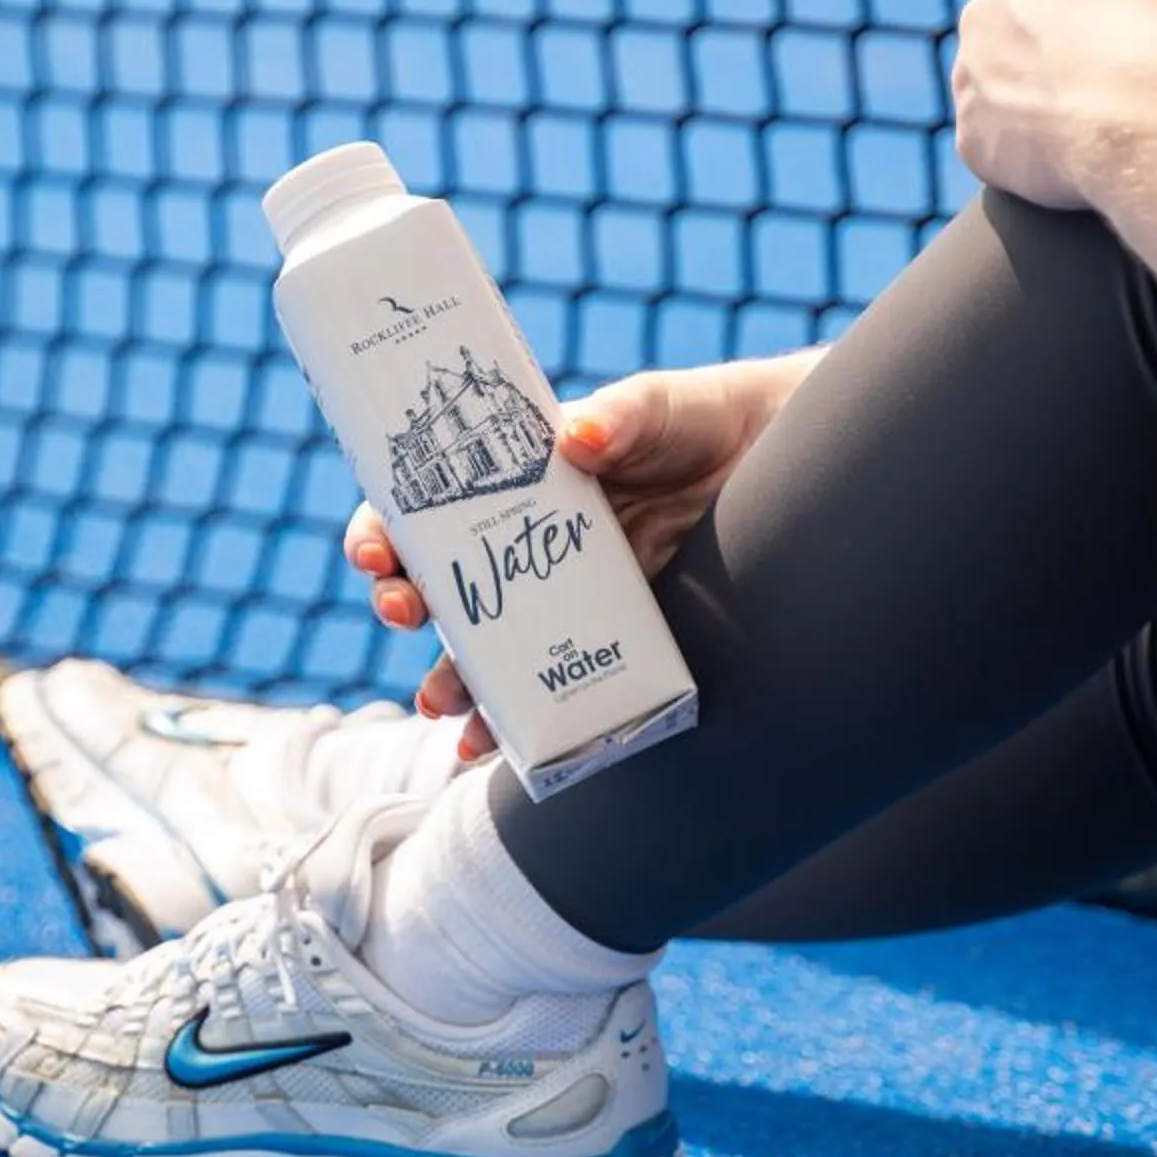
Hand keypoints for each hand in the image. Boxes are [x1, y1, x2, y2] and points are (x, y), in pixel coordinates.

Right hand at [342, 349, 821, 757]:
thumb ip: (622, 415)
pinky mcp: (602, 637)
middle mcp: (521, 545)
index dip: (383, 529)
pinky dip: (513, 721)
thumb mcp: (660, 408)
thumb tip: (579, 435)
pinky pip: (545, 684)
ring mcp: (558, 597)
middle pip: (439, 583)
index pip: (421, 506)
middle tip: (405, 613)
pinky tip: (490, 748)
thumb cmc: (700, 423)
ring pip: (482, 647)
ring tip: (442, 705)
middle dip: (407, 603)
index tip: (375, 551)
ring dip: (451, 678)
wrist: (780, 470)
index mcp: (511, 482)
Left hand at [951, 0, 1156, 212]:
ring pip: (1002, 82)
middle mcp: (979, 12)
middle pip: (1020, 22)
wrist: (1143, 117)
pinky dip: (1030, 146)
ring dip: (1037, 91)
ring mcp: (970, 81)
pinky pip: (1000, 141)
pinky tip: (1073, 147)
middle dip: (1057, 39)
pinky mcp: (973, 141)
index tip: (1128, 13)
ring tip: (1093, 110)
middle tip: (1112, 65)